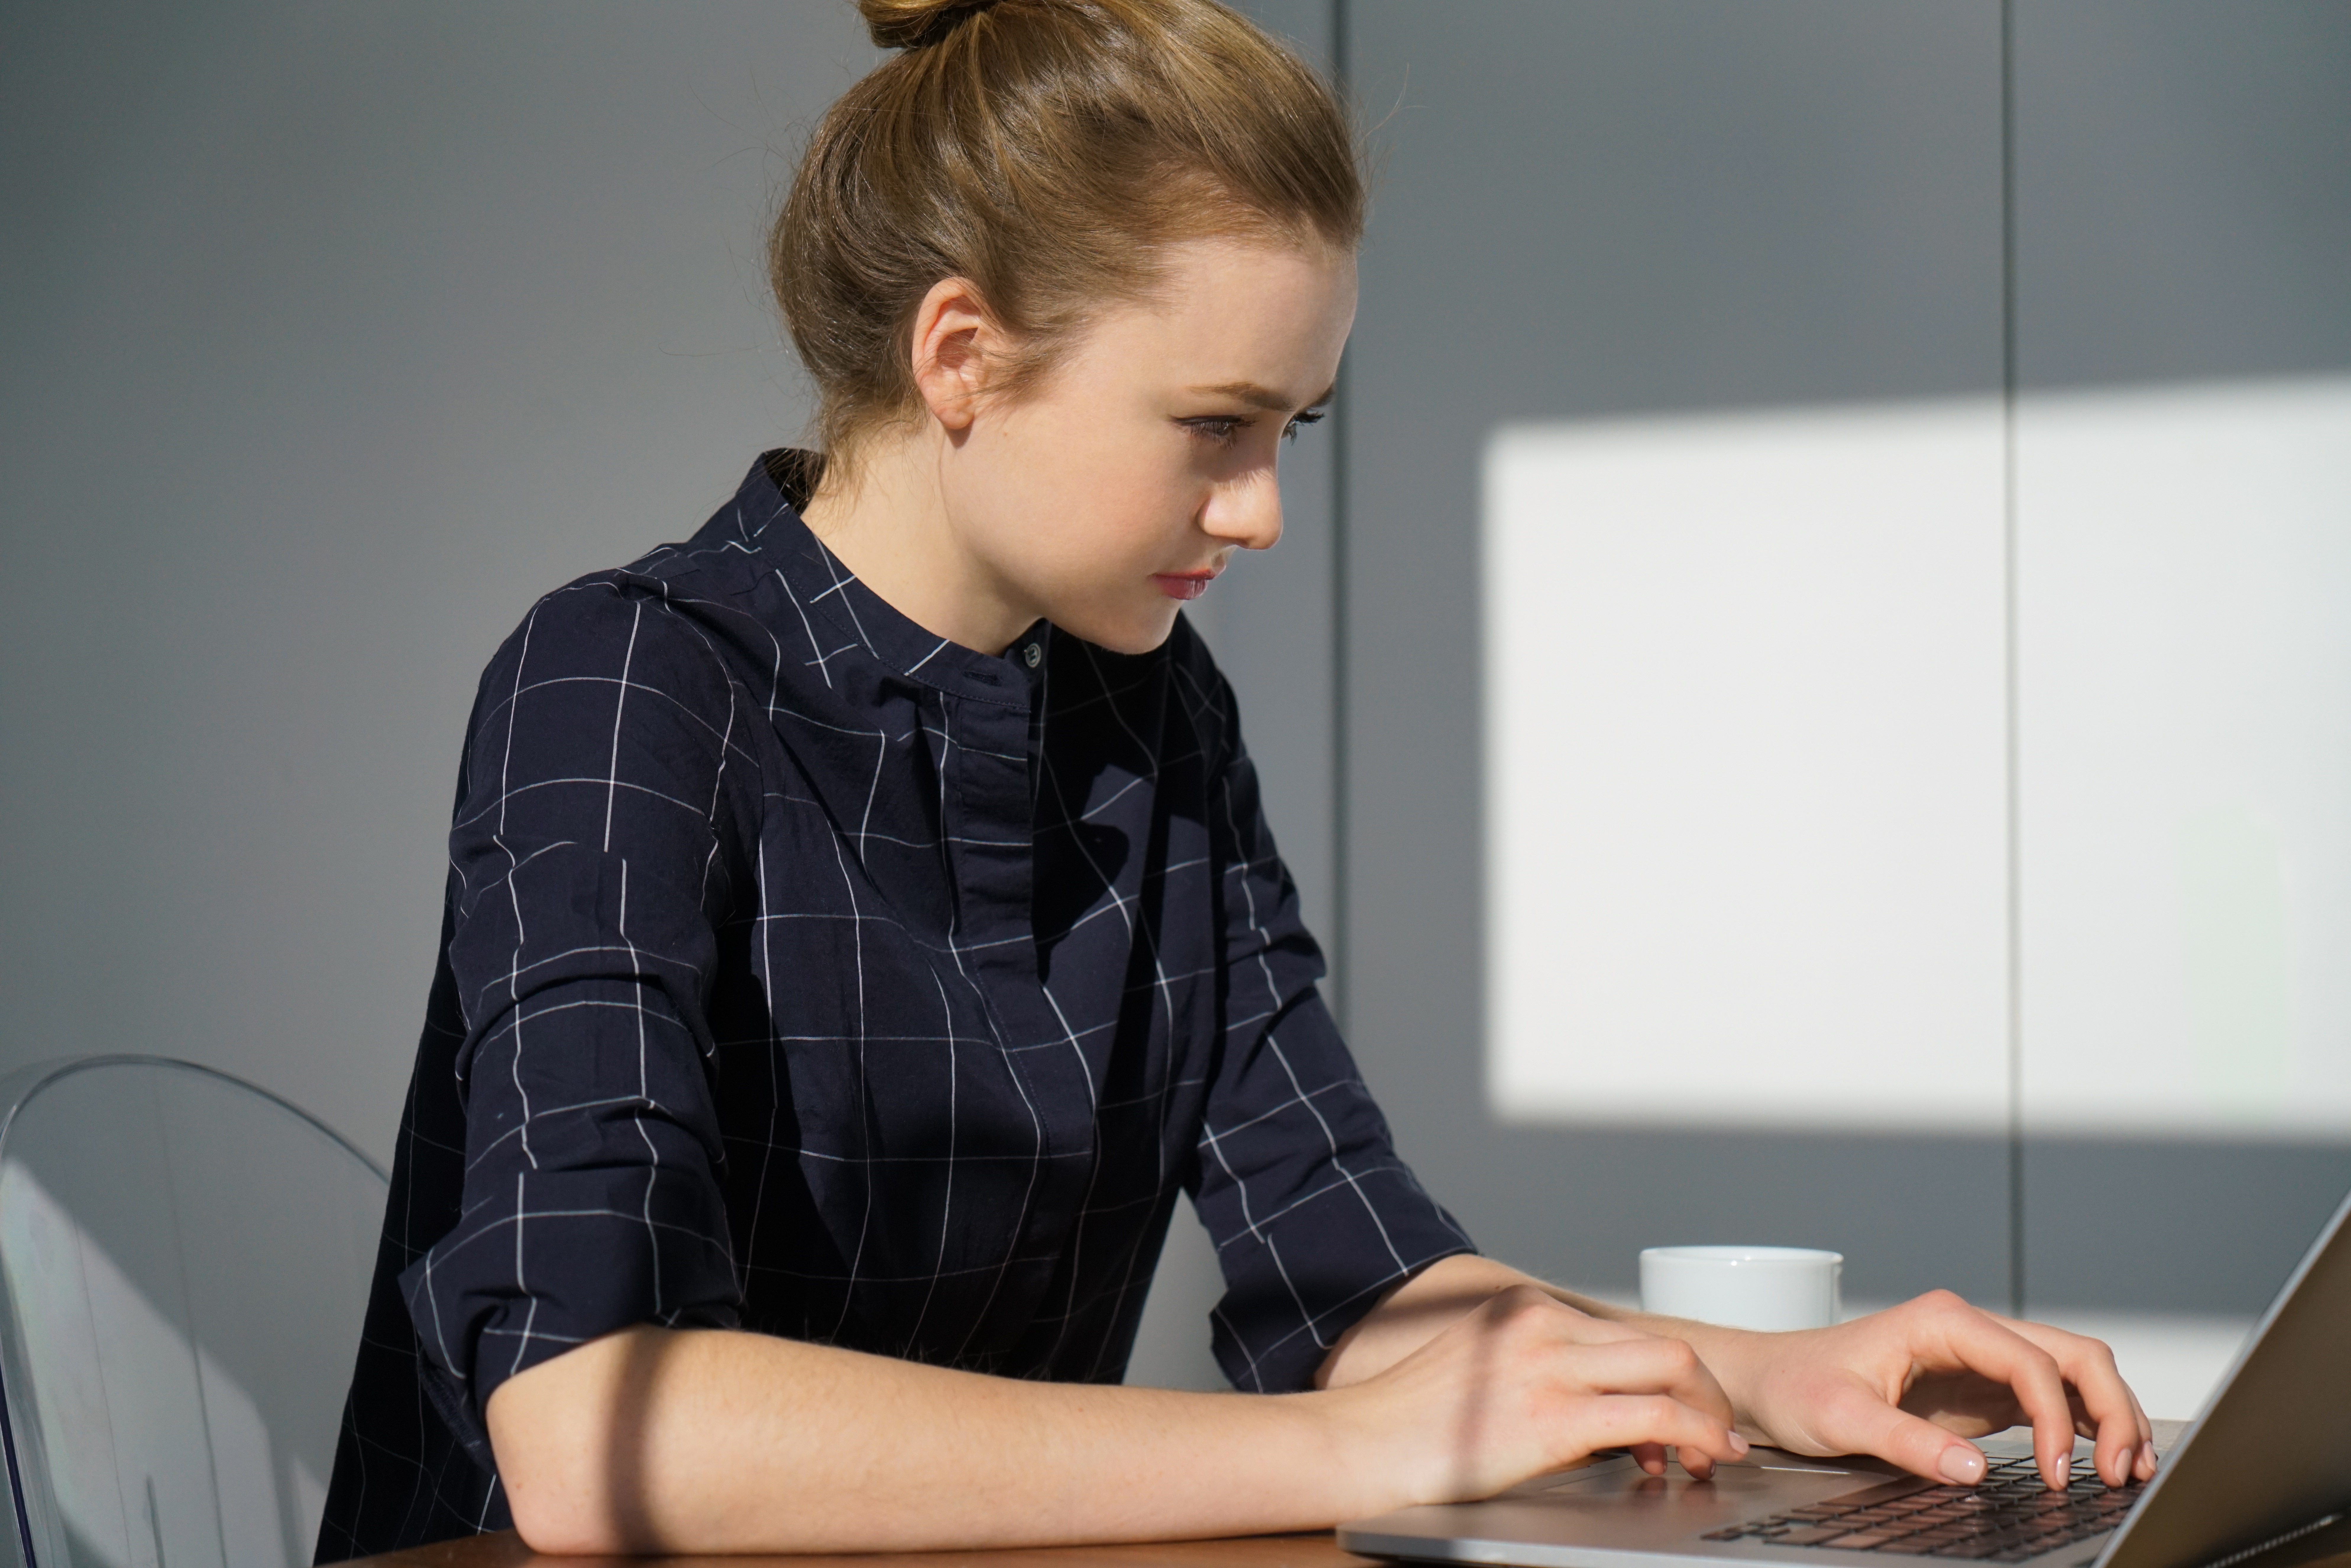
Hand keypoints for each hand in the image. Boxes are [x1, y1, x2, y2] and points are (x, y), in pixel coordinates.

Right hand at [1335, 1284, 1750, 1506]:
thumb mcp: (1487, 1372)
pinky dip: (1694, 1433)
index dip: (1666, 1379)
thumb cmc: (1419, 1425)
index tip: (1676, 1419)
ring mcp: (1551, 1365)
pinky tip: (1699, 1457)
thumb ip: (1543, 1372)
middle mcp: (1544, 1324)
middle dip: (1704, 1391)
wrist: (1366, 1444)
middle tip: (1714, 1434)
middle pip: (1662, 1344)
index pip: (1626, 1335)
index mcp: (1527, 1311)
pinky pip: (1655, 1414)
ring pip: (1672, 1367)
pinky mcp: (1556, 1414)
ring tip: (1713, 1452)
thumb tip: (1607, 1411)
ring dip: (1708, 1413)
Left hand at [1709, 1290, 2155, 1490]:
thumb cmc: (1797, 1385)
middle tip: (2122, 1469)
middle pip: (2071, 1354)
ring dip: (2108, 1414)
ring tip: (2127, 1468)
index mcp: (1942, 1321)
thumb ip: (1907, 1442)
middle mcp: (1970, 1331)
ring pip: (2072, 1371)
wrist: (1771, 1381)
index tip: (2057, 1471)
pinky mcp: (1983, 1388)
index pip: (2029, 1361)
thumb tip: (1973, 1470)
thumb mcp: (1841, 1416)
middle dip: (2109, 1407)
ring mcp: (1982, 1358)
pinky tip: (2100, 1458)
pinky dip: (2084, 1424)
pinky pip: (2052, 1397)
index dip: (2057, 1418)